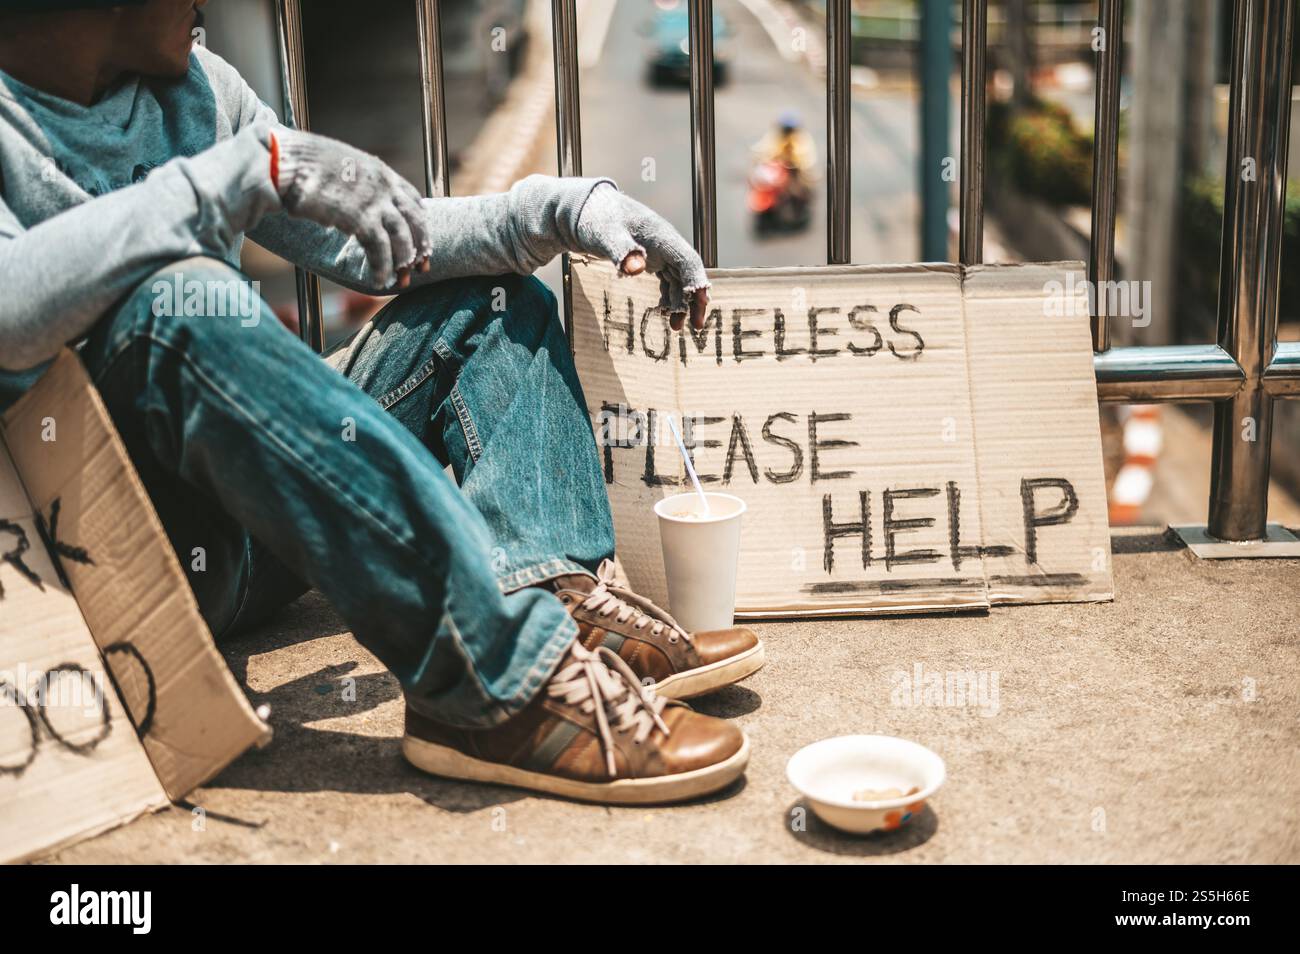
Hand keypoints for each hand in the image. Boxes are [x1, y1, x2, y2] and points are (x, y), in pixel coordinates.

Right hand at [270, 127, 431, 289]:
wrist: (284, 160)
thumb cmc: (302, 163)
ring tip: (400, 280)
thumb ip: (355, 184)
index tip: (421, 240)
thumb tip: (350, 202)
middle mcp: (384, 185)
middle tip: (420, 269)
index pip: (412, 199)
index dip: (419, 223)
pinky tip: (377, 282)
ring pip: (402, 238)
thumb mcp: (339, 168)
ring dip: (403, 263)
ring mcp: (374, 201)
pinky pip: (380, 250)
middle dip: (421, 247)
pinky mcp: (360, 218)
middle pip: (414, 221)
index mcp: (380, 172)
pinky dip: (381, 268)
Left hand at [575, 182, 710, 330]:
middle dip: (694, 299)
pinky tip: (664, 311)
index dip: (697, 283)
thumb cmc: (597, 219)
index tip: (701, 305)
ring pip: (679, 279)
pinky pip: (667, 279)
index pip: (689, 261)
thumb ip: (623, 252)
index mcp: (662, 236)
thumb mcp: (607, 236)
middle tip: (695, 326)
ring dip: (680, 302)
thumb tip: (637, 269)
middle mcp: (666, 243)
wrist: (585, 210)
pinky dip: (668, 296)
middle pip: (689, 273)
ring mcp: (659, 251)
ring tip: (675, 326)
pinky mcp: (650, 258)